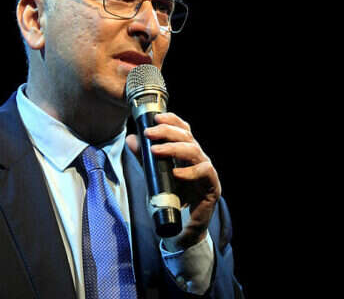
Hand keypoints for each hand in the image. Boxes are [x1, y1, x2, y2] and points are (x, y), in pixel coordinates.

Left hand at [126, 112, 220, 250]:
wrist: (182, 226)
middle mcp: (198, 158)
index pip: (183, 129)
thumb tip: (131, 139)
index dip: (172, 120)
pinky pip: (204, 172)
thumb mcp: (154, 174)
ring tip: (156, 150)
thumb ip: (144, 158)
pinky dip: (189, 171)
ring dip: (174, 148)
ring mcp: (206, 171)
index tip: (156, 118)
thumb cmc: (172, 197)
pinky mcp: (212, 186)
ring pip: (194, 151)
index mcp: (187, 152)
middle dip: (167, 131)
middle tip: (149, 133)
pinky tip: (176, 172)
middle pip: (187, 137)